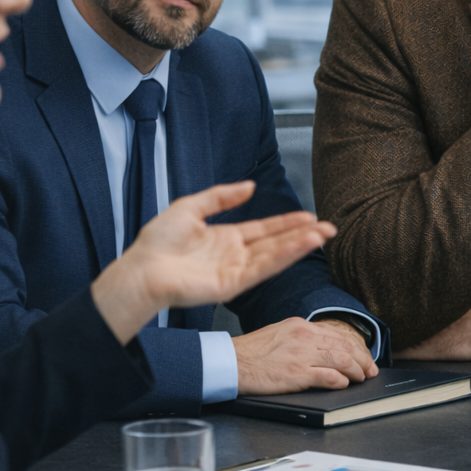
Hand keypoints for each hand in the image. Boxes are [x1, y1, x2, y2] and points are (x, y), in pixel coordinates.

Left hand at [90, 181, 335, 343]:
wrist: (143, 269)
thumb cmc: (157, 243)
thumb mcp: (190, 207)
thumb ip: (221, 196)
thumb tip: (249, 186)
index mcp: (225, 239)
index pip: (264, 230)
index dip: (286, 223)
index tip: (308, 216)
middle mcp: (234, 256)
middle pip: (276, 243)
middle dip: (303, 234)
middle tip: (328, 226)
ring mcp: (235, 271)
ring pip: (275, 255)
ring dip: (300, 244)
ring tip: (323, 233)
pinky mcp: (233, 284)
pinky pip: (264, 267)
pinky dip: (285, 256)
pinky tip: (302, 245)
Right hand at [235, 317, 377, 393]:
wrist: (231, 362)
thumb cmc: (251, 352)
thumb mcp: (279, 334)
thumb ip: (301, 338)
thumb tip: (322, 348)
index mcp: (301, 326)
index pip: (338, 334)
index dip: (357, 346)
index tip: (364, 356)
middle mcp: (305, 337)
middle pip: (345, 346)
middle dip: (363, 360)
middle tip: (370, 370)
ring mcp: (302, 355)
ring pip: (342, 360)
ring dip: (356, 371)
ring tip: (362, 378)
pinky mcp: (297, 373)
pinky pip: (328, 376)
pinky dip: (340, 381)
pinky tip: (344, 384)